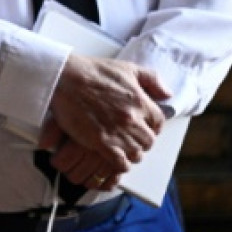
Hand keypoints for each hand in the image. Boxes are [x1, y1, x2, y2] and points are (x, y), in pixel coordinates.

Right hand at [38, 53, 169, 182]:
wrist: (64, 78)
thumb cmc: (92, 71)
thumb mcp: (127, 68)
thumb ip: (151, 79)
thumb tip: (167, 94)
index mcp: (140, 101)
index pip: (158, 122)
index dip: (152, 126)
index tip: (145, 127)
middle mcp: (132, 119)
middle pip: (148, 141)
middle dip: (142, 141)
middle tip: (132, 139)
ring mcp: (117, 132)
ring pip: (136, 154)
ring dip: (131, 153)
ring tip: (123, 149)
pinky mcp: (102, 143)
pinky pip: (121, 163)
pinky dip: (120, 164)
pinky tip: (115, 159)